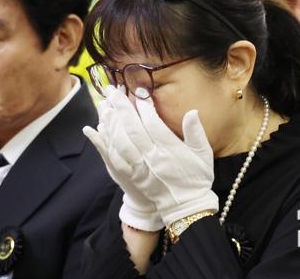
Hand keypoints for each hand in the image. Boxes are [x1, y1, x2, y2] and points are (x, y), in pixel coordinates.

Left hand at [104, 86, 217, 226]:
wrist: (186, 207)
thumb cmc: (196, 178)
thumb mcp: (203, 155)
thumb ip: (196, 132)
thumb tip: (192, 111)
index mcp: (170, 151)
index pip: (154, 124)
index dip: (144, 107)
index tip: (138, 93)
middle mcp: (153, 159)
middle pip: (133, 130)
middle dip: (122, 108)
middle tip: (113, 90)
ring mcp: (139, 169)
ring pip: (120, 143)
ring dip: (111, 123)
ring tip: (105, 105)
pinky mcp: (130, 176)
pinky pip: (113, 158)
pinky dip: (103, 143)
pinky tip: (96, 129)